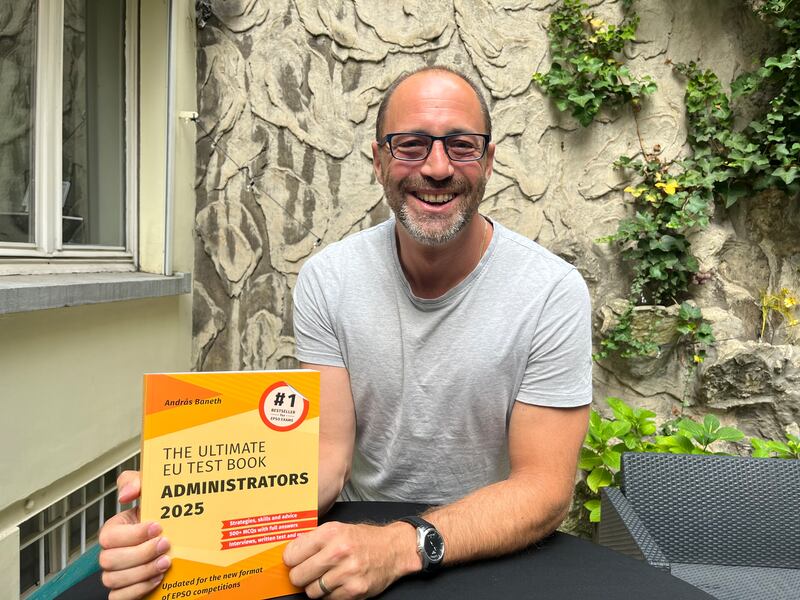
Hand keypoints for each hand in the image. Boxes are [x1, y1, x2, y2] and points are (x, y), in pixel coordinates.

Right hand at [98, 470, 170, 599]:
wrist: (181, 536)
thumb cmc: (163, 515)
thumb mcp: (152, 491)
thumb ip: (138, 481)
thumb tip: (125, 493)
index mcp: (116, 528)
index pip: (109, 536)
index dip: (133, 534)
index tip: (157, 527)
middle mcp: (112, 551)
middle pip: (110, 559)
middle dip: (141, 553)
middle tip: (165, 545)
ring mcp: (116, 572)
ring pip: (113, 579)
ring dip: (143, 572)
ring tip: (166, 562)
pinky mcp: (124, 590)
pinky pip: (119, 597)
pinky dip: (139, 590)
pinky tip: (157, 578)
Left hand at [283, 521, 418, 598]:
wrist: (393, 549)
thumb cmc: (363, 539)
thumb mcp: (338, 529)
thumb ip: (314, 540)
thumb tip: (288, 555)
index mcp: (330, 533)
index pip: (292, 554)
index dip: (291, 560)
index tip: (294, 561)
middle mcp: (338, 551)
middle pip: (298, 576)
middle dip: (300, 576)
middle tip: (308, 572)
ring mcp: (347, 573)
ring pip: (311, 592)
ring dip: (316, 587)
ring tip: (326, 577)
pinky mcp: (354, 590)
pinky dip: (330, 595)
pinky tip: (338, 583)